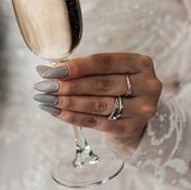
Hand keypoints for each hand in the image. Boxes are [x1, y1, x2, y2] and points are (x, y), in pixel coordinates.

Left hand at [33, 53, 161, 149]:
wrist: (133, 118)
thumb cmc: (115, 88)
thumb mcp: (106, 73)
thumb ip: (80, 70)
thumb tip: (43, 70)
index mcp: (140, 64)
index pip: (104, 62)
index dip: (77, 66)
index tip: (53, 71)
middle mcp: (147, 85)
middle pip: (101, 84)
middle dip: (69, 85)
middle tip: (46, 86)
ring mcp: (141, 108)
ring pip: (99, 104)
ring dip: (69, 102)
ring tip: (48, 99)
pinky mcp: (130, 127)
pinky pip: (97, 122)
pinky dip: (73, 117)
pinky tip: (57, 112)